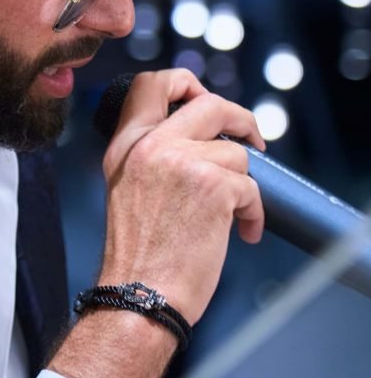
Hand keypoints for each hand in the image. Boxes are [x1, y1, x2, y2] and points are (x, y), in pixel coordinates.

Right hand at [98, 68, 265, 324]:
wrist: (138, 294)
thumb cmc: (138, 251)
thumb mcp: (126, 186)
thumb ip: (152, 152)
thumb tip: (201, 135)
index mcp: (125, 145)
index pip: (150, 84)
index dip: (185, 83)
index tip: (202, 102)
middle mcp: (149, 145)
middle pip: (209, 103)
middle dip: (241, 119)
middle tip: (251, 139)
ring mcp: (180, 161)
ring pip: (236, 152)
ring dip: (243, 185)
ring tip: (232, 215)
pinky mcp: (213, 186)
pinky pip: (251, 186)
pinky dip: (253, 212)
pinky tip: (241, 232)